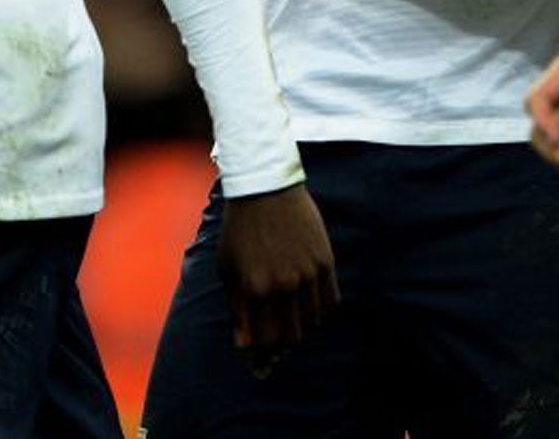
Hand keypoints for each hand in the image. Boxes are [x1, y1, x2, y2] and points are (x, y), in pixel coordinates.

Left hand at [217, 182, 338, 373]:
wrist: (265, 190)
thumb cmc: (240, 230)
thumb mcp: (228, 268)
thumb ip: (237, 307)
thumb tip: (244, 342)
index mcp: (254, 289)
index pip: (263, 341)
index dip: (262, 359)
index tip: (261, 367)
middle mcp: (283, 285)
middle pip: (290, 337)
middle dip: (282, 350)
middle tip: (277, 352)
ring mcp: (307, 273)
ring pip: (312, 321)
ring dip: (302, 330)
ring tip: (293, 327)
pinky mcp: (325, 261)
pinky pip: (330, 300)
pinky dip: (321, 312)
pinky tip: (311, 311)